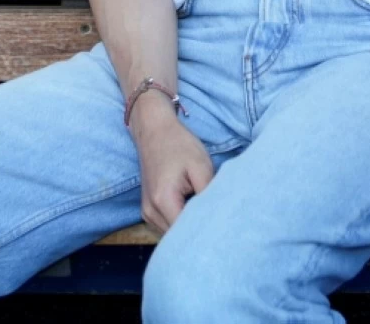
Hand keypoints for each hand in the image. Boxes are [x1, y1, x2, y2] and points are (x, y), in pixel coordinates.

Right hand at [130, 98, 215, 235]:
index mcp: (164, 201)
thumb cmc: (179, 145)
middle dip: (197, 234)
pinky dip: (179, 223)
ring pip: (172, 235)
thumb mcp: (201, 165)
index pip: (186, 235)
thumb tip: (219, 218)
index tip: (222, 231)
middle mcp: (151, 212)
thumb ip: (209, 195)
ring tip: (205, 216)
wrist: (154, 129)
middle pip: (178, 238)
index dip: (205, 235)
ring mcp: (147, 213)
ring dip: (188, 229)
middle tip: (218, 226)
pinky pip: (166, 226)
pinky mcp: (148, 210)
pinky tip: (192, 211)